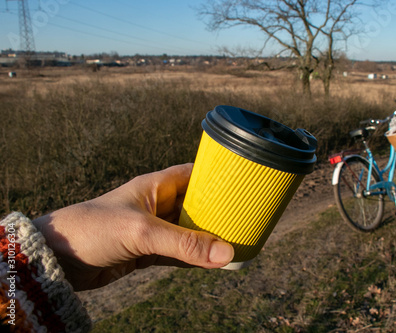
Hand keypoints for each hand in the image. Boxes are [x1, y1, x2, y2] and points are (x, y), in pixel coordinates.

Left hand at [33, 163, 233, 290]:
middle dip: (219, 213)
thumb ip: (183, 244)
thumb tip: (226, 254)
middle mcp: (157, 204)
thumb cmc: (93, 229)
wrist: (56, 258)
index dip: (218, 178)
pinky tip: (212, 263)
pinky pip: (179, 253)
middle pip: (198, 205)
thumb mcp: (142, 232)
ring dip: (209, 238)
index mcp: (156, 186)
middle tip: (247, 220)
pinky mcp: (147, 252)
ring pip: (190, 231)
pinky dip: (195, 258)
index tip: (243, 185)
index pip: (195, 174)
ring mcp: (153, 229)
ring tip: (237, 243)